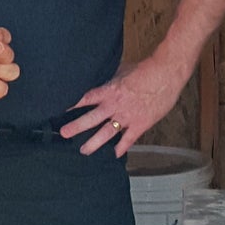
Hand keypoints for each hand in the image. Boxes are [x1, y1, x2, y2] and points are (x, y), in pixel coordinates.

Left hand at [59, 54, 186, 155]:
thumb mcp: (122, 70)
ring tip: (83, 150)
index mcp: (109, 91)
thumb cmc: (146, 70)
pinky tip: (114, 155)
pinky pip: (128, 139)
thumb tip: (98, 75)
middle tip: (64, 133)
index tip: (58, 108)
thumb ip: (109, 78)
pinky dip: (121, 148)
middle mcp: (115, 106)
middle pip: (92, 118)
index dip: (71, 103)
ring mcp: (127, 117)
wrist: (167, 74)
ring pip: (107, 132)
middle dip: (76, 126)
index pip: (85, 98)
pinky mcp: (140, 124)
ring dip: (94, 143)